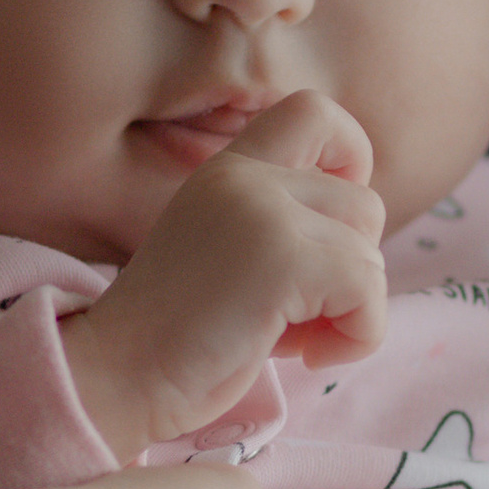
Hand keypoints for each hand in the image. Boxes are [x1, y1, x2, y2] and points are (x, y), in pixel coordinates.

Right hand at [61, 93, 386, 455]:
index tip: (328, 226)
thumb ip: (280, 226)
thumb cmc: (174, 336)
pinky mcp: (283, 260)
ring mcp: (263, 213)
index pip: (314, 112)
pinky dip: (358, 336)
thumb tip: (364, 241)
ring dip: (350, 312)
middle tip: (296, 314)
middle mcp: (245, 178)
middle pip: (364, 204)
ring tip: (289, 337)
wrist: (116, 376)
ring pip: (371, 254)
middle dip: (352, 270)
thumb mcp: (227, 253)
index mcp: (228, 171)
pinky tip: (304, 355)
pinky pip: (369, 291)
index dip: (351, 159)